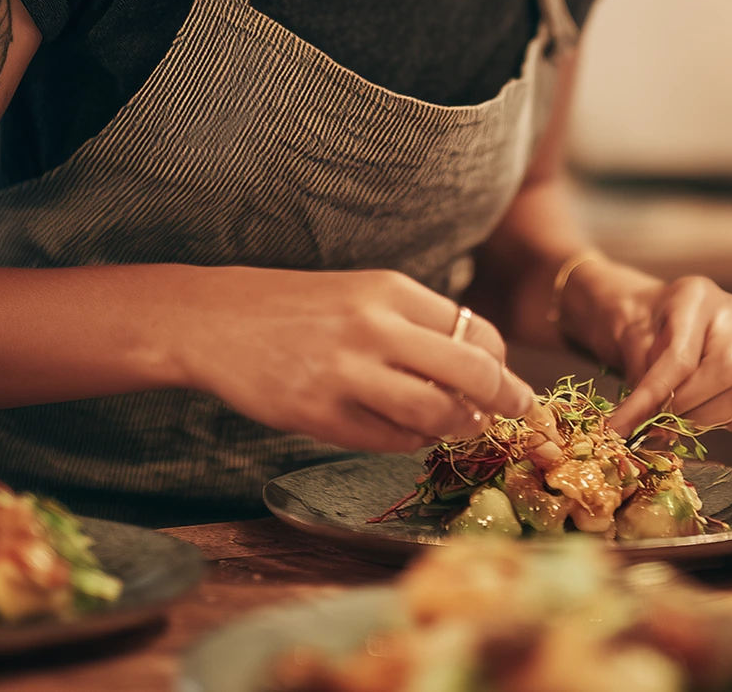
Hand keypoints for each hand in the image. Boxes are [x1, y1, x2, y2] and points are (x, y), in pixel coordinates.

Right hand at [178, 267, 534, 453]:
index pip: (478, 333)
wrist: (217, 321)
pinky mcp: (320, 414)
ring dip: (458, 428)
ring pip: (436, 414)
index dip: (503, 366)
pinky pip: (390, 440)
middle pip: (473, 373)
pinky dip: (410, 441)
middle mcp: (375, 327)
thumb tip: (482, 373)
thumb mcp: (364, 296)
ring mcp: (346, 373)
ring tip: (457, 427)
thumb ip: (418, 327)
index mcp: (391, 291)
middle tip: (514, 415)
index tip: (508, 383)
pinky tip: (404, 431)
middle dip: (504, 400)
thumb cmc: (301, 310)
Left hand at [571, 264, 731, 435]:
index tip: (624, 425)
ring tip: (674, 417)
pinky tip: (697, 411)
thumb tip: (645, 420)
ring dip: (705, 418)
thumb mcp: (625, 336)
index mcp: (696, 297)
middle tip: (657, 419)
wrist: (652, 313)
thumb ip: (638, 374)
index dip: (653, 397)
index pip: (682, 356)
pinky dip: (723, 421)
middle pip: (729, 370)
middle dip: (688, 406)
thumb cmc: (639, 319)